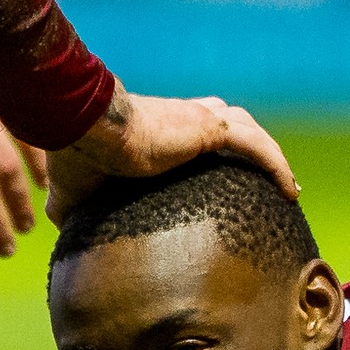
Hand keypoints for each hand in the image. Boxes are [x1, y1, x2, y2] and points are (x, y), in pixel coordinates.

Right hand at [45, 90, 298, 223]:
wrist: (83, 130)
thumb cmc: (76, 157)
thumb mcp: (75, 193)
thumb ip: (74, 209)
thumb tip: (59, 230)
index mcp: (160, 132)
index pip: (198, 136)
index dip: (218, 154)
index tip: (232, 182)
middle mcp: (184, 119)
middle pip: (232, 128)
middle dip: (254, 153)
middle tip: (273, 185)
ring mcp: (198, 121)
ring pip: (249, 133)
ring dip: (270, 158)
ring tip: (288, 188)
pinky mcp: (207, 129)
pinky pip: (254, 147)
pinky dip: (274, 164)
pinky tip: (290, 190)